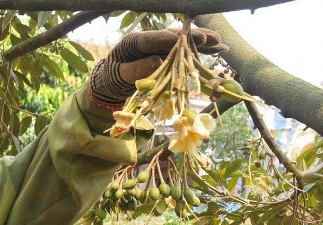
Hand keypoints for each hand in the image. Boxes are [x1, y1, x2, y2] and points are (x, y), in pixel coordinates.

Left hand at [89, 28, 227, 109]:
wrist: (112, 80)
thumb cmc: (113, 77)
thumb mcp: (119, 75)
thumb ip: (136, 68)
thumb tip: (157, 61)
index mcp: (135, 42)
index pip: (153, 38)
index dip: (168, 38)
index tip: (181, 38)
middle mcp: (151, 40)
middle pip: (173, 36)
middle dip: (191, 37)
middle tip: (208, 38)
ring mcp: (161, 46)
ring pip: (184, 42)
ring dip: (202, 41)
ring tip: (219, 42)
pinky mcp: (169, 53)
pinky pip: (188, 50)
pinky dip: (203, 50)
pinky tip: (219, 49)